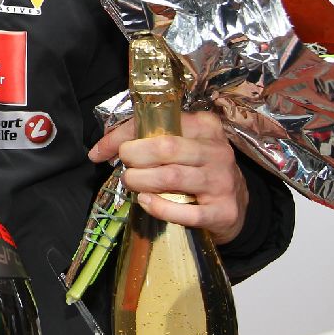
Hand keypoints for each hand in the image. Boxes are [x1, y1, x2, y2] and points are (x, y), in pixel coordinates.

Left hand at [87, 110, 248, 244]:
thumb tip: (98, 152)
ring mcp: (222, 181)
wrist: (235, 208)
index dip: (125, 135)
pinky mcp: (223, 211)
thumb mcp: (179, 149)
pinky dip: (160, 208)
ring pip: (173, 177)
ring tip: (131, 184)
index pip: (160, 122)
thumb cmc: (197, 171)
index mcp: (205, 127)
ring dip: (142, 181)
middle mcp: (217, 151)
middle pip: (166, 147)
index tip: (105, 152)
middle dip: (135, 157)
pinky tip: (146, 203)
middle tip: (125, 168)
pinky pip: (187, 212)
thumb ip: (141, 141)